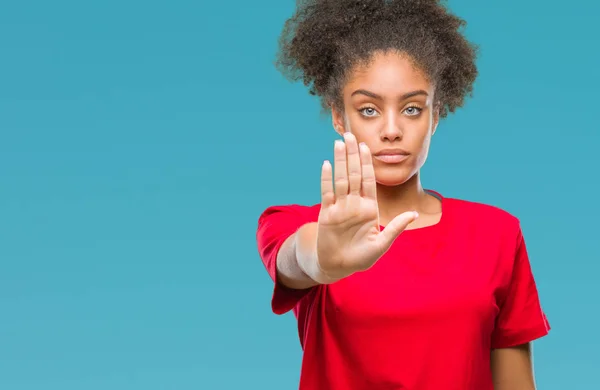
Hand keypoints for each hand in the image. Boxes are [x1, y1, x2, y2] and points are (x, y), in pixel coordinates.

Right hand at [315, 132, 417, 280]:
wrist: (339, 267)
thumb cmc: (361, 258)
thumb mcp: (382, 244)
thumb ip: (395, 227)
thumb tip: (413, 213)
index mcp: (369, 208)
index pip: (368, 180)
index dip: (367, 163)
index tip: (366, 146)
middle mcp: (354, 204)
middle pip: (353, 174)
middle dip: (352, 155)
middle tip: (350, 135)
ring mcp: (340, 207)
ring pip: (340, 179)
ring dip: (340, 161)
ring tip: (338, 143)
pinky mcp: (326, 214)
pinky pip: (327, 192)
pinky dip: (326, 178)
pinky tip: (326, 164)